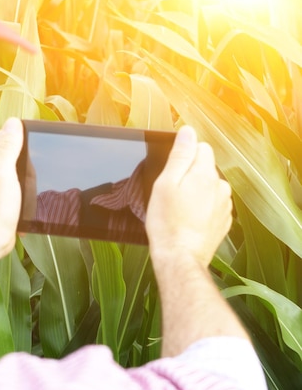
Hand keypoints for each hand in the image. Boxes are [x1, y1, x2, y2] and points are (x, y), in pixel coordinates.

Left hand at [0, 117, 23, 254]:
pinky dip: (24, 190)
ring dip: (27, 178)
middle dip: (27, 164)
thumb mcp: (3, 171)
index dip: (23, 141)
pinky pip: (18, 184)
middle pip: (15, 151)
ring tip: (23, 193)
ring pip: (19, 168)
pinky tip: (23, 200)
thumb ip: (7, 146)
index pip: (7, 134)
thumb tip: (14, 122)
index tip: (29, 157)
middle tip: (25, 180)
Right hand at [146, 126, 232, 269]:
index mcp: (205, 174)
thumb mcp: (165, 184)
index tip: (172, 172)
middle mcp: (220, 186)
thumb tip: (188, 132)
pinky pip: (212, 205)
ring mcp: (224, 205)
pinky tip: (187, 220)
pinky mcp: (223, 221)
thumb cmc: (167, 222)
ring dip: (196, 192)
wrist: (180, 257)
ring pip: (209, 187)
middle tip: (171, 194)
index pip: (201, 147)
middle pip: (205, 167)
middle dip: (189, 175)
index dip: (183, 156)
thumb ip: (179, 156)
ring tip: (178, 210)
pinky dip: (201, 209)